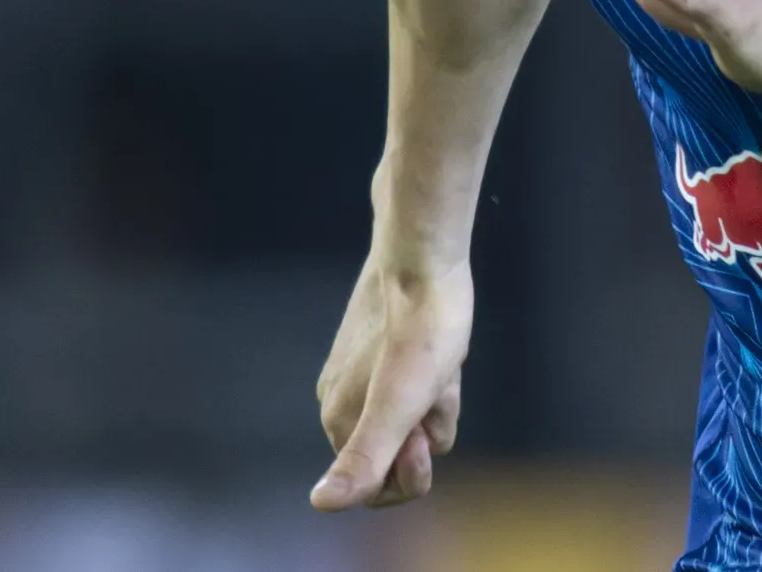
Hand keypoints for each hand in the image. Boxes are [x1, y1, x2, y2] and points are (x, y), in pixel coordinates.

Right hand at [310, 252, 468, 510]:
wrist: (423, 258)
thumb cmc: (420, 333)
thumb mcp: (399, 406)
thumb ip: (363, 459)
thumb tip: (319, 504)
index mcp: (339, 423)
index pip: (379, 489)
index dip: (412, 471)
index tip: (423, 432)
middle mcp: (340, 402)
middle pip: (400, 453)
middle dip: (427, 430)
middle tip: (435, 388)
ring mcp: (358, 374)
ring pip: (413, 418)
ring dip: (436, 401)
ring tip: (441, 366)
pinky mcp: (379, 350)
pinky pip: (414, 387)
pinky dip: (435, 378)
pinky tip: (442, 353)